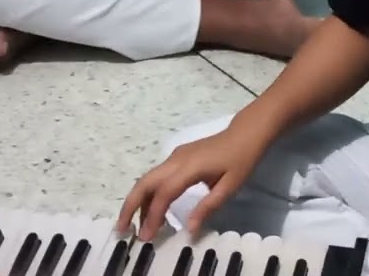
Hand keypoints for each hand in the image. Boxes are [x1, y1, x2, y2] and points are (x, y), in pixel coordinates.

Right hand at [116, 126, 267, 241]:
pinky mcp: (177, 157)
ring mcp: (175, 156)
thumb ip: (208, 207)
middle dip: (130, 206)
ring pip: (148, 179)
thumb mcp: (230, 186)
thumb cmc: (242, 158)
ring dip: (138, 201)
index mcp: (190, 166)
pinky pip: (157, 176)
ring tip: (138, 226)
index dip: (153, 214)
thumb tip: (188, 229)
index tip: (147, 235)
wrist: (246, 132)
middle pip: (145, 182)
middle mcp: (176, 159)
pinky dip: (149, 193)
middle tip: (122, 229)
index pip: (164, 192)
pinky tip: (154, 210)